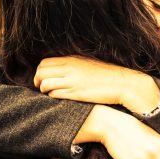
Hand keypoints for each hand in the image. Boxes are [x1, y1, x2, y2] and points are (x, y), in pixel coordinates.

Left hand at [34, 56, 159, 113]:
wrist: (121, 83)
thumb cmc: (106, 74)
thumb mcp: (88, 63)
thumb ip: (73, 64)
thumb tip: (60, 68)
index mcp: (72, 59)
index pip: (44, 63)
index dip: (39, 72)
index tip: (42, 78)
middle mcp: (69, 68)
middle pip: (41, 73)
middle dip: (38, 81)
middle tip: (41, 87)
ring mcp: (72, 81)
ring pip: (45, 84)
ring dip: (44, 90)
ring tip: (50, 94)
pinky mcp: (76, 93)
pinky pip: (55, 95)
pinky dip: (53, 97)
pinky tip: (60, 98)